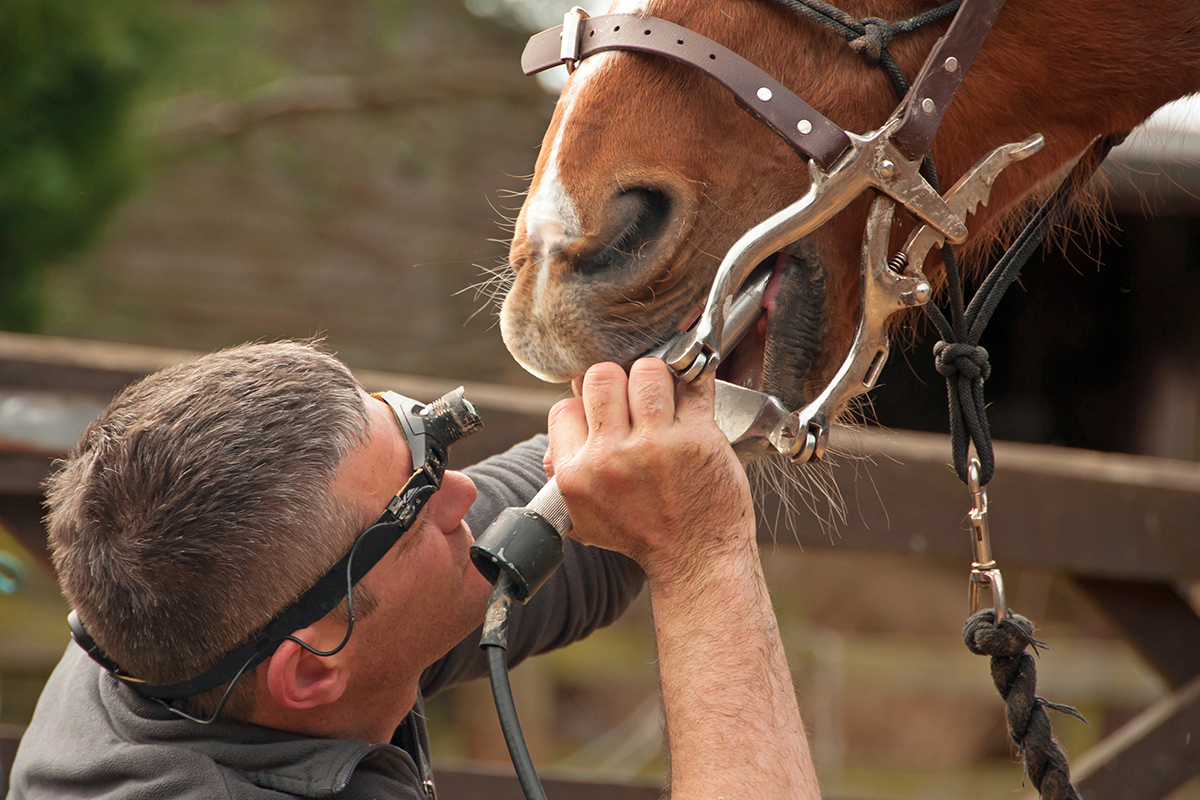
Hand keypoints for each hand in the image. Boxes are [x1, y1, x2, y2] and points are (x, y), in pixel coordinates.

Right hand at [545, 358, 754, 581]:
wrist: (696, 558)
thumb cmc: (643, 535)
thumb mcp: (584, 517)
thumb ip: (562, 473)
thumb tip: (561, 429)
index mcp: (576, 475)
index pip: (564, 408)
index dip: (584, 407)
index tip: (604, 415)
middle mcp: (611, 458)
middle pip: (601, 377)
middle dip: (616, 381)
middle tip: (632, 398)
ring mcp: (656, 445)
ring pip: (646, 370)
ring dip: (655, 377)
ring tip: (662, 395)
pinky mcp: (697, 437)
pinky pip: (692, 386)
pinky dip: (694, 382)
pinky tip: (691, 393)